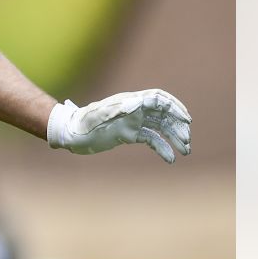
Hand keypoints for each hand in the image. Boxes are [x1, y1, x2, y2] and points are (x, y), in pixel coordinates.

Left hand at [47, 88, 191, 162]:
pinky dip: (162, 148)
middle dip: (178, 125)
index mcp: (129, 101)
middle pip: (163, 114)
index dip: (174, 107)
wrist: (70, 134)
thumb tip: (137, 103)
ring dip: (174, 138)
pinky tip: (170, 159)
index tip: (187, 120)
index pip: (159, 99)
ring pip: (160, 128)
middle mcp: (134, 110)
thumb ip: (116, 109)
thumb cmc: (82, 124)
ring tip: (185, 151)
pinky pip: (151, 139)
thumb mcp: (98, 116)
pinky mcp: (129, 135)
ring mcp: (132, 122)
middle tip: (187, 141)